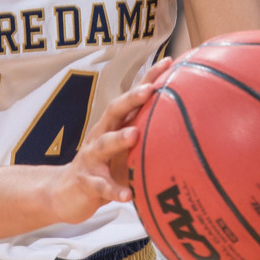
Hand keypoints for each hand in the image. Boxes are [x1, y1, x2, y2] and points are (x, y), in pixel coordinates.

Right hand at [48, 57, 172, 224]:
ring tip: (134, 135)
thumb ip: (149, 141)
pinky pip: (100, 185)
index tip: (169, 62)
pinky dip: (113, 190)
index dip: (149, 79)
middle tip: (150, 90)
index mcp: (114, 126)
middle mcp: (101, 135)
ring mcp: (91, 157)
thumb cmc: (105, 168)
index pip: (133, 98)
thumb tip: (192, 135)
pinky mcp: (85, 181)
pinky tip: (126, 196)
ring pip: (103, 145)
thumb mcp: (127, 152)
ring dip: (118, 139)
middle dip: (132, 99)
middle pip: (115, 111)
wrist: (66, 193)